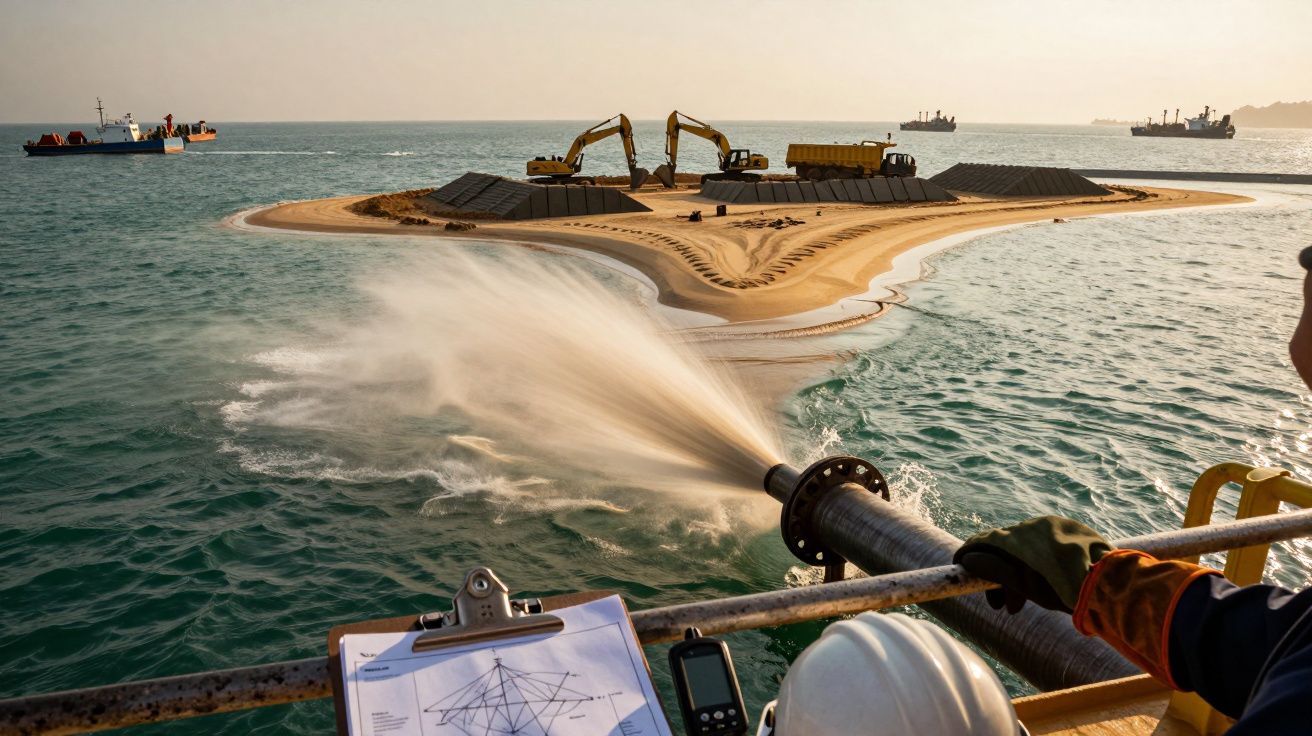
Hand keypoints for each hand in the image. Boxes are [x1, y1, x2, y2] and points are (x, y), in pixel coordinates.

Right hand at [953, 516, 1113, 613]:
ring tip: (1024, 603)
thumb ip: (994, 570)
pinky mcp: (1073, 532)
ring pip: (1027, 550)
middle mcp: (1036, 525)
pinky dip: (1038, 566)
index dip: (970, 555)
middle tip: (1002, 605)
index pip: (986, 540)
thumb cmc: (1067, 591)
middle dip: (1000, 576)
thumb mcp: (1025, 585)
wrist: (1113, 588)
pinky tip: (1044, 587)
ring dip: (1019, 574)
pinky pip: (1046, 547)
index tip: (961, 568)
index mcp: (1022, 536)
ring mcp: (1056, 527)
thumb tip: (969, 559)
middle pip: (1007, 549)